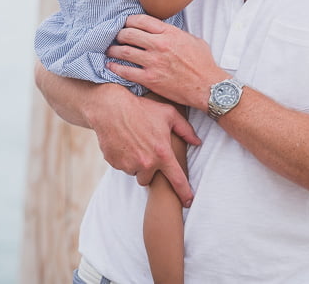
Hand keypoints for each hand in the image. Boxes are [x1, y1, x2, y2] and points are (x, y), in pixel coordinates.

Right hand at [85, 84, 200, 206]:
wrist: (111, 107)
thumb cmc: (142, 108)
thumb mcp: (168, 114)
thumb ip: (186, 130)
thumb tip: (197, 142)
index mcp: (162, 153)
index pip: (177, 180)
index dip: (184, 193)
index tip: (188, 202)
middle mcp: (146, 163)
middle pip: (149, 179)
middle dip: (148, 169)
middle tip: (146, 152)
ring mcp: (128, 164)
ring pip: (134, 172)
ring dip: (135, 164)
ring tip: (134, 144)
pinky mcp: (114, 162)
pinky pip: (121, 166)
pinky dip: (123, 158)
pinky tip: (123, 143)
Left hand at [106, 14, 229, 108]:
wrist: (208, 87)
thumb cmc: (203, 64)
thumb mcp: (193, 40)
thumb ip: (176, 33)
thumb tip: (164, 30)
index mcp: (169, 33)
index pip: (142, 21)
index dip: (130, 21)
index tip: (126, 24)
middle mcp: (159, 45)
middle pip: (129, 34)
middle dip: (119, 34)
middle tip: (116, 37)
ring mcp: (153, 62)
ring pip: (124, 51)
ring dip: (114, 50)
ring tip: (110, 50)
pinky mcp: (150, 79)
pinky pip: (126, 71)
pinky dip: (115, 68)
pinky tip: (110, 66)